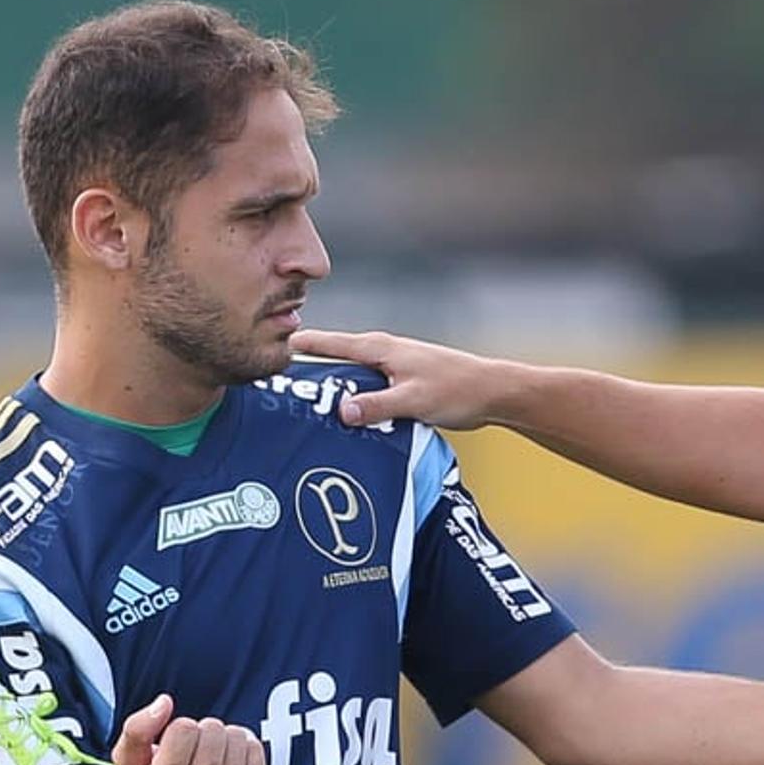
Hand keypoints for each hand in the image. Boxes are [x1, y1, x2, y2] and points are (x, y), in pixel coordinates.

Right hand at [112, 695, 266, 764]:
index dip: (175, 733)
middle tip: (190, 759)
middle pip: (213, 729)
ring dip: (222, 742)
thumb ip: (136, 729)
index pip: (184, 727)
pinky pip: (256, 749)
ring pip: (237, 735)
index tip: (170, 753)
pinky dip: (241, 752)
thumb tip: (165, 702)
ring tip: (208, 763)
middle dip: (200, 735)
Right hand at [288, 328, 505, 429]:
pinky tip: (348, 420)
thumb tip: (341, 411)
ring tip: (307, 408)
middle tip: (280, 386)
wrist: (492, 392)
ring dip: (335, 388)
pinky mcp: (403, 384)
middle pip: (337, 358)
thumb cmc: (456, 389)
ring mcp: (394, 368)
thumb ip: (376, 406)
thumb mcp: (412, 400)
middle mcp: (384, 353)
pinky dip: (356, 400)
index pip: (331, 343)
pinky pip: (369, 389)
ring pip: (354, 376)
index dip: (302, 346)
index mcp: (381, 349)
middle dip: (311, 369)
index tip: (271, 348)